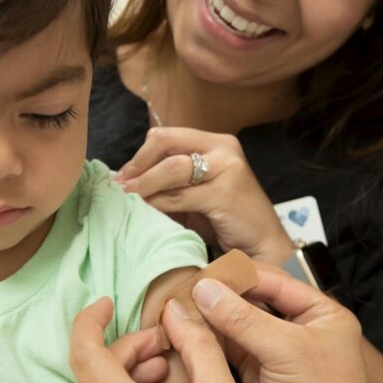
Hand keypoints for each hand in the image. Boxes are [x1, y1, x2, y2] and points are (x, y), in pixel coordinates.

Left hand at [115, 127, 293, 263]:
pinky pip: (179, 196)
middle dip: (137, 167)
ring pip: (170, 169)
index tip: (122, 176)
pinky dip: (157, 203)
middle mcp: (224, 148)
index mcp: (216, 142)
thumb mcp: (196, 194)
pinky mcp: (225, 192)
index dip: (140, 155)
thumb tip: (127, 182)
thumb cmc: (227, 221)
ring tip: (126, 199)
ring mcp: (227, 168)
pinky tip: (146, 213)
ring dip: (143, 186)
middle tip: (119, 187)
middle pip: (165, 145)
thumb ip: (171, 182)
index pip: (167, 136)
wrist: (263, 245)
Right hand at [190, 264, 382, 382]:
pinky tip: (182, 334)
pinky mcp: (253, 375)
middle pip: (249, 300)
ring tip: (176, 310)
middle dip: (218, 297)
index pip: (271, 280)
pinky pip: (225, 350)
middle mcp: (295, 327)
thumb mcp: (287, 352)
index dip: (236, 277)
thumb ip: (244, 319)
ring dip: (207, 319)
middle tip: (182, 292)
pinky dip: (205, 342)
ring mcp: (272, 352)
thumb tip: (205, 289)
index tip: (202, 275)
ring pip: (233, 325)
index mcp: (318, 312)